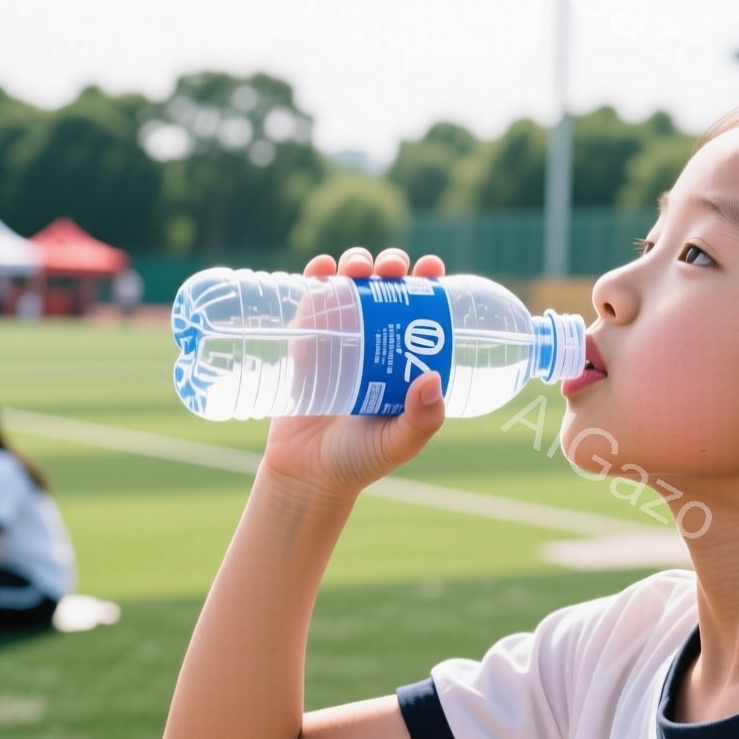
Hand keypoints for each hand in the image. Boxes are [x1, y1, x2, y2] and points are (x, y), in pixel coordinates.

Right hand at [258, 247, 449, 497]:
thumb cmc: (360, 460)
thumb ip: (420, 421)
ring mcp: (340, 339)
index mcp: (405, 360)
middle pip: (387, 290)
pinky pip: (311, 300)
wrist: (306, 474)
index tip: (432, 269)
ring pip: (351, 287)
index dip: (429, 284)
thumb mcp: (398, 443)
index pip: (422, 313)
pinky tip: (322, 267)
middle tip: (393, 269)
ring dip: (357, 263)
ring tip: (358, 267)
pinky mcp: (305, 342)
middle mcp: (375, 343)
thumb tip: (433, 380)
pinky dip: (317, 275)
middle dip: (392, 267)